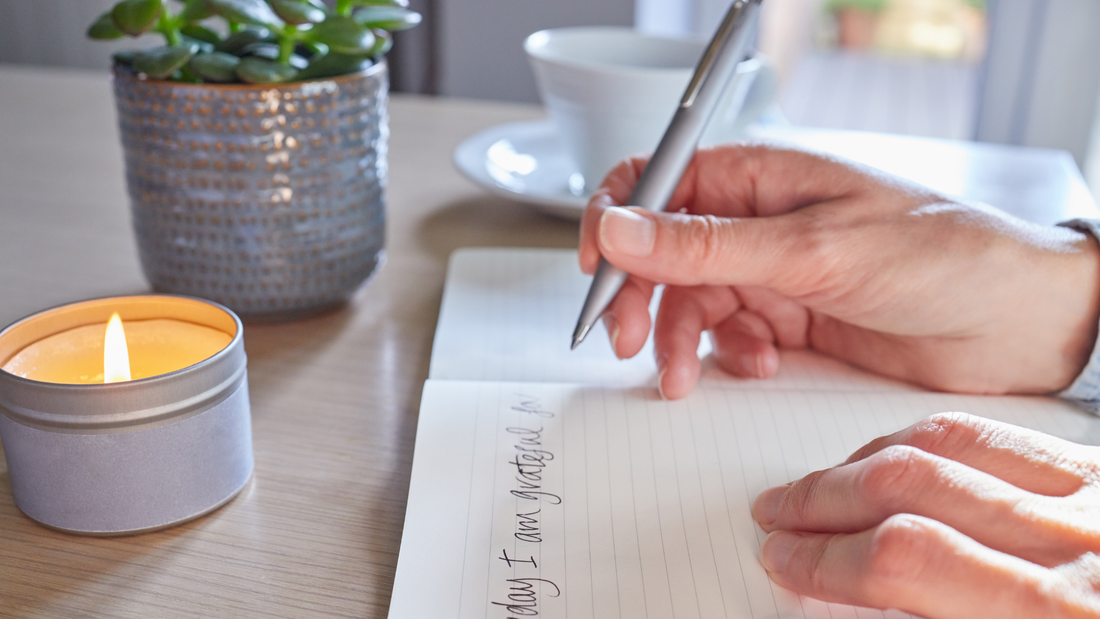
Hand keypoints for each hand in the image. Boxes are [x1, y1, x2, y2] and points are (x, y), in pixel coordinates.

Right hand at [578, 144, 1099, 398]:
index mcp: (758, 177)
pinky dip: (729, 357)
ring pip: (689, 303)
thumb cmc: (941, 253)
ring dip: (680, 341)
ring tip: (685, 376)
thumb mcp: (811, 249)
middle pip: (661, 254)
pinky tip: (760, 364)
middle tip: (626, 341)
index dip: (614, 222)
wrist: (1019, 322)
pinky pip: (728, 337)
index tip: (595, 270)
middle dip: (639, 298)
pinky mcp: (790, 320)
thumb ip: (705, 244)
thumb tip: (618, 227)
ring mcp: (773, 273)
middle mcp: (757, 221)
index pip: (655, 183)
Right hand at [751, 412, 1099, 617]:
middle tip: (777, 516)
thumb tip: (857, 608)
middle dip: (825, 500)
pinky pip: (1000, 432)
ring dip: (864, 461)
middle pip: (914, 488)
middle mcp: (1079, 544)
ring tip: (818, 483)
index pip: (905, 560)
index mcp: (1055, 616)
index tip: (783, 563)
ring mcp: (1096, 497)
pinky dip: (928, 437)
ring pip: (950, 445)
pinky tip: (894, 454)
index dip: (826, 561)